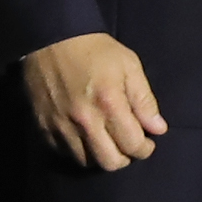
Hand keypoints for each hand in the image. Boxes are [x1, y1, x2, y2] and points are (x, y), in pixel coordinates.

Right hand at [22, 32, 165, 169]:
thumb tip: (158, 129)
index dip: (144, 149)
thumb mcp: (129, 66)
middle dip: (124, 158)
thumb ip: (144, 100)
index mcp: (109, 104)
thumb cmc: (96, 51)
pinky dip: (77, 151)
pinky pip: (63, 153)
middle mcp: (84, 121)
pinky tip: (84, 138)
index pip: (132, 145)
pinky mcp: (43, 126)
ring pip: (85, 162)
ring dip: (100, 156)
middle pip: (109, 162)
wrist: (52, 39)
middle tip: (127, 145)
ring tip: (106, 142)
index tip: (147, 143)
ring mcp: (61, 126)